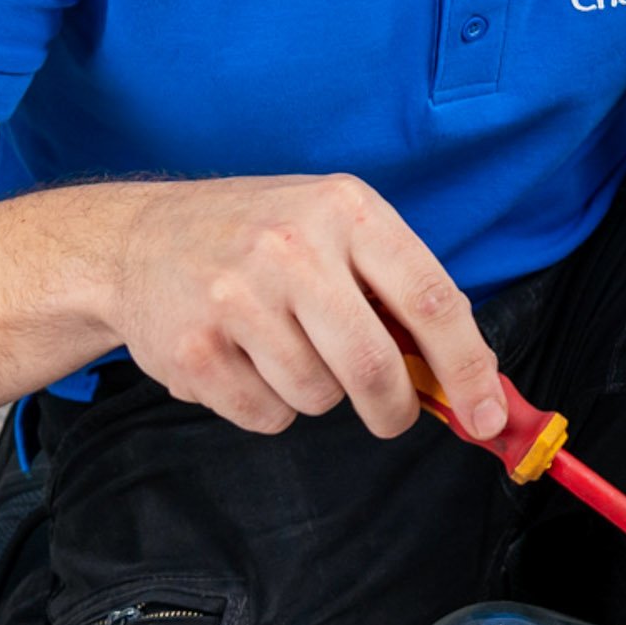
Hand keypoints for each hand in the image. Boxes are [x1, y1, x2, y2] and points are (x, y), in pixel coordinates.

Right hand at [110, 172, 506, 444]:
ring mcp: (238, 298)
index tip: (489, 415)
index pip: (430, 297)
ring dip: (317, 394)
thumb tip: (464, 372)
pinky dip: (267, 405)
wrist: (136, 239)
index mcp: (345, 208)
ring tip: (281, 347)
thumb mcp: (331, 225)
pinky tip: (243, 360)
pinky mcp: (196, 349)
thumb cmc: (254, 234)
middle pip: (375, 366)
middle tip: (390, 413)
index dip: (469, 366)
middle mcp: (293, 247)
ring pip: (320, 397)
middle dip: (393, 407)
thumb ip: (394, 288)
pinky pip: (267, 416)